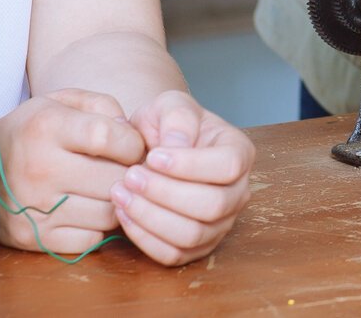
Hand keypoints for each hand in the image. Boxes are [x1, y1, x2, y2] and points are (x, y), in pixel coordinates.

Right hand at [0, 89, 146, 255]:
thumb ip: (103, 106)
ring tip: (105, 189)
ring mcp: (34, 208)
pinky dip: (96, 226)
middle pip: (113, 180)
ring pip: (107, 213)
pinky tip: (87, 209)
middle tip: (123, 170)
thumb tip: (132, 135)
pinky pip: (90, 239)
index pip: (108, 137)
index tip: (131, 146)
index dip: (132, 143)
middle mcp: (39, 169)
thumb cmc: (32, 131)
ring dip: (115, 202)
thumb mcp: (61, 102)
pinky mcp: (33, 237)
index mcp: (46, 128)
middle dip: (128, 174)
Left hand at [110, 89, 257, 265]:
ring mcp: (220, 223)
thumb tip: (178, 145)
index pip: (228, 166)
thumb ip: (177, 117)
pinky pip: (174, 255)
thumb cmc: (166, 126)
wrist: (152, 150)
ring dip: (150, 217)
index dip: (190, 165)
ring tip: (121, 194)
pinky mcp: (196, 246)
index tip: (153, 156)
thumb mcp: (170, 105)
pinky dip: (144, 238)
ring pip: (192, 235)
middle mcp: (237, 192)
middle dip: (164, 193)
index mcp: (239, 153)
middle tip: (129, 176)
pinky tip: (124, 214)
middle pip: (212, 205)